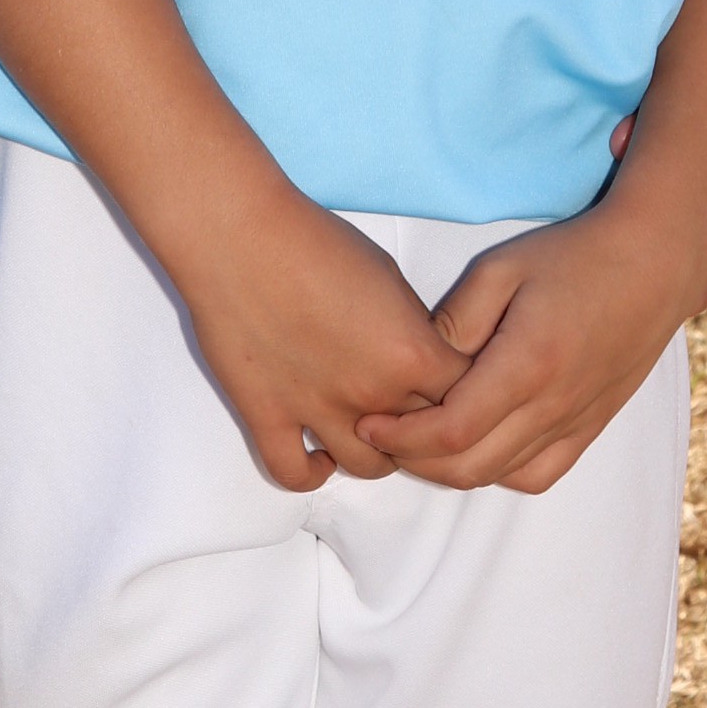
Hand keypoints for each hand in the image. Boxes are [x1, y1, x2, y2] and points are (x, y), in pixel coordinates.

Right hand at [179, 180, 463, 491]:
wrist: (239, 234)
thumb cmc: (315, 239)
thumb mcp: (389, 275)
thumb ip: (411, 329)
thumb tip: (414, 359)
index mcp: (411, 353)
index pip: (468, 402)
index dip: (466, 400)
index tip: (453, 392)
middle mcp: (372, 393)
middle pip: (425, 442)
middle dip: (427, 431)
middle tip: (414, 414)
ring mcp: (317, 411)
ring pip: (369, 468)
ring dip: (376, 453)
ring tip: (368, 432)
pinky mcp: (267, 416)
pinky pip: (294, 473)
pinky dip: (311, 472)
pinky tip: (318, 453)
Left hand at [355, 191, 706, 495]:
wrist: (655, 264)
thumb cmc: (575, 256)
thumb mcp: (502, 268)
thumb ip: (456, 320)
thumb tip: (420, 363)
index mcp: (527, 364)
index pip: (451, 430)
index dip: (402, 437)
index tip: (368, 419)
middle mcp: (554, 405)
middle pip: (471, 466)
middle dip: (415, 459)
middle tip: (383, 433)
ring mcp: (577, 421)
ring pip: (502, 476)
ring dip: (453, 469)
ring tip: (421, 440)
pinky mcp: (591, 425)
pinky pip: (539, 473)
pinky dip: (500, 472)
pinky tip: (479, 445)